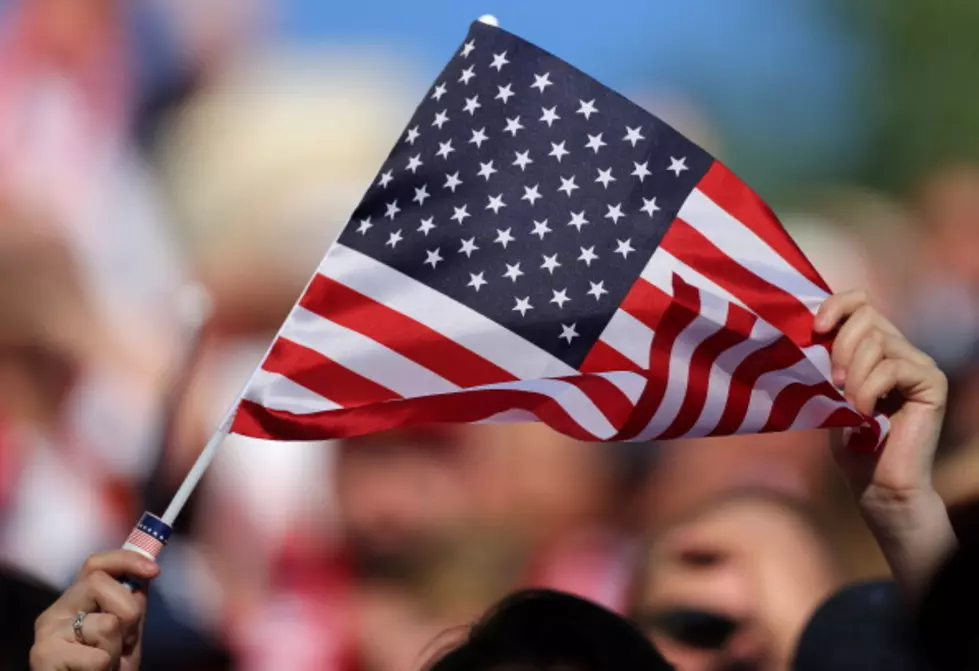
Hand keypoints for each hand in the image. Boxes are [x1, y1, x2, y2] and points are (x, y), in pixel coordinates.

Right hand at [30, 551, 158, 670]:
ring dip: (117, 649)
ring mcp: (47, 633)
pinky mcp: (44, 656)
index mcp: (74, 602)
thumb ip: (131, 605)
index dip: (126, 560)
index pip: (95, 564)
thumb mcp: (126, 634)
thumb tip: (144, 573)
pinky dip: (107, 669)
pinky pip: (99, 657)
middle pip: (99, 582)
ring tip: (106, 665)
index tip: (154, 570)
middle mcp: (55, 612)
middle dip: (128, 612)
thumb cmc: (106, 670)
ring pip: (106, 623)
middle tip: (125, 642)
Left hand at [815, 291, 954, 597]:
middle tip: (832, 382)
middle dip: (840, 346)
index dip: (836, 306)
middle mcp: (901, 349)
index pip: (860, 302)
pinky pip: (892, 367)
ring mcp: (919, 364)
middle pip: (866, 316)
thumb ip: (825, 359)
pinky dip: (869, 390)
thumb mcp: (827, 392)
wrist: (876, 485)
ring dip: (853, 375)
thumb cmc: (849, 442)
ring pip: (877, 341)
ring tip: (848, 405)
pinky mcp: (931, 383)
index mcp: (876, 347)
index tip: (814, 330)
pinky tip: (864, 415)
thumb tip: (802, 327)